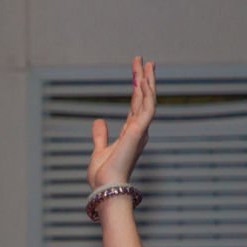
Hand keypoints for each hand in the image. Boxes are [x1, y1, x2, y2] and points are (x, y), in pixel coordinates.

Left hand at [88, 56, 155, 189]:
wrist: (106, 186)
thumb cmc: (104, 174)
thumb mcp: (100, 149)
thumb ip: (101, 135)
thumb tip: (99, 120)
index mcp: (131, 133)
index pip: (135, 105)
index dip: (137, 88)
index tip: (137, 73)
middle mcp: (139, 130)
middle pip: (143, 98)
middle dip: (144, 79)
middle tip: (144, 60)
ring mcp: (140, 131)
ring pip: (147, 100)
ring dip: (147, 81)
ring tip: (146, 63)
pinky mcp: (139, 133)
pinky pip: (146, 109)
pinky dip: (146, 95)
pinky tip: (144, 81)